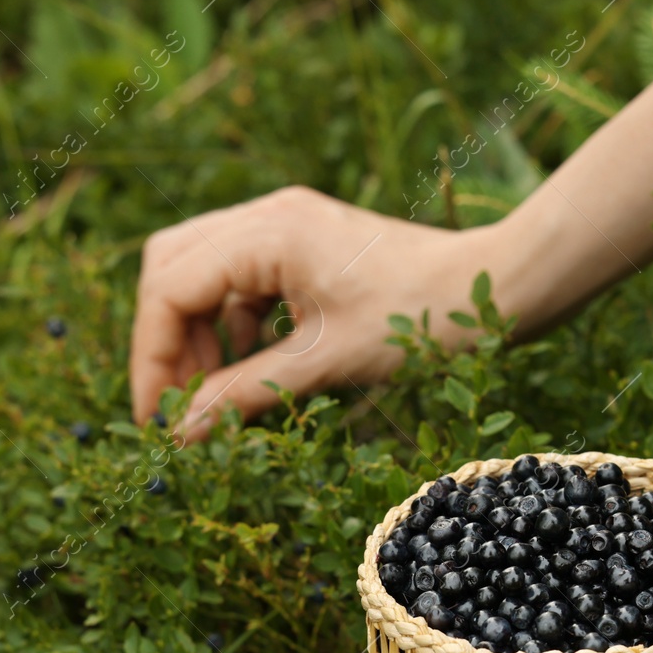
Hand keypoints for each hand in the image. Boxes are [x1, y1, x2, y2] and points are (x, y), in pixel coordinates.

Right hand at [129, 186, 495, 432]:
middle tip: (178, 408)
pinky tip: (251, 371)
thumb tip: (180, 435)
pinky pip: (241, 281)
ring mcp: (286, 226)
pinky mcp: (304, 245)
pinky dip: (233, 326)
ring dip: (198, 335)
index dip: (152, 358)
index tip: (159, 420)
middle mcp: (267, 216)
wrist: (500, 287)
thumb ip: (245, 394)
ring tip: (215, 397)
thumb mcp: (327, 363)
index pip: (169, 289)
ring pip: (201, 273)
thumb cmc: (423, 318)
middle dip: (166, 341)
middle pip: (171, 269)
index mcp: (268, 234)